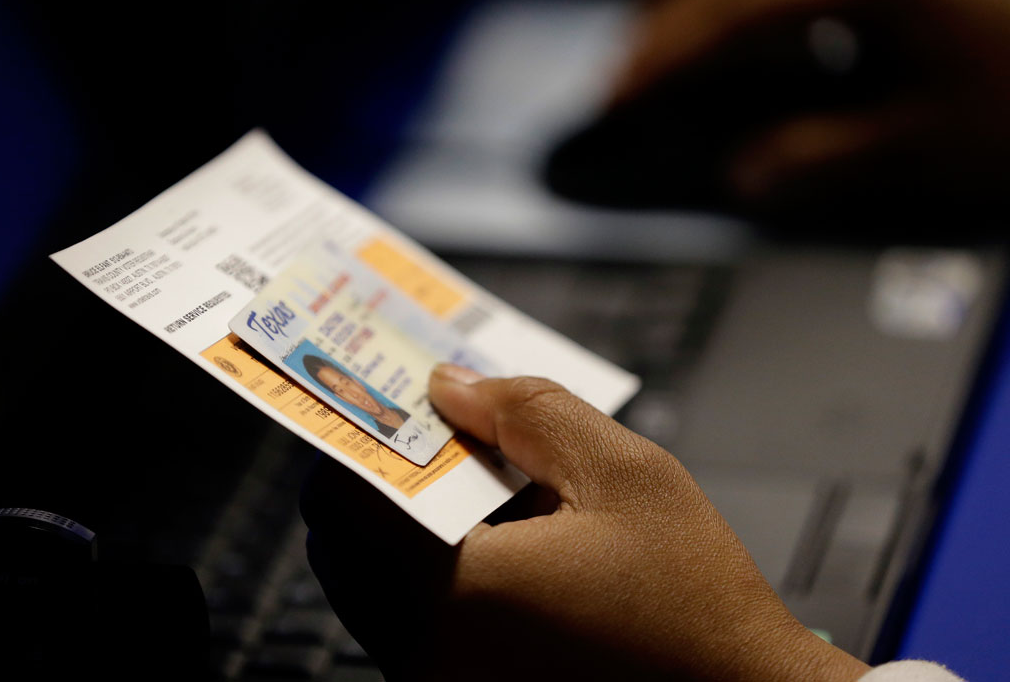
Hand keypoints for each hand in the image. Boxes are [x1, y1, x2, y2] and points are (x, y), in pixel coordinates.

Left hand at [301, 365, 869, 680]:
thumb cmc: (696, 605)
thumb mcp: (626, 476)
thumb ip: (530, 413)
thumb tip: (452, 385)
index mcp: (455, 598)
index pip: (344, 496)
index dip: (362, 435)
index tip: (386, 400)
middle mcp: (426, 659)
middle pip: (345, 540)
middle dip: (389, 477)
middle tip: (444, 435)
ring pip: (372, 582)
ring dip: (409, 525)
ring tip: (490, 488)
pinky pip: (407, 624)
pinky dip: (432, 572)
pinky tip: (505, 543)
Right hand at [615, 0, 1009, 215]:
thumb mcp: (931, 143)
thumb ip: (823, 157)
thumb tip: (749, 175)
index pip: (725, 19)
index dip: (660, 63)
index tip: (613, 98)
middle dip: (668, 27)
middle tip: (632, 80)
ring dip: (712, 8)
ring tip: (680, 58)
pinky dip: (764, 7)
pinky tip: (766, 39)